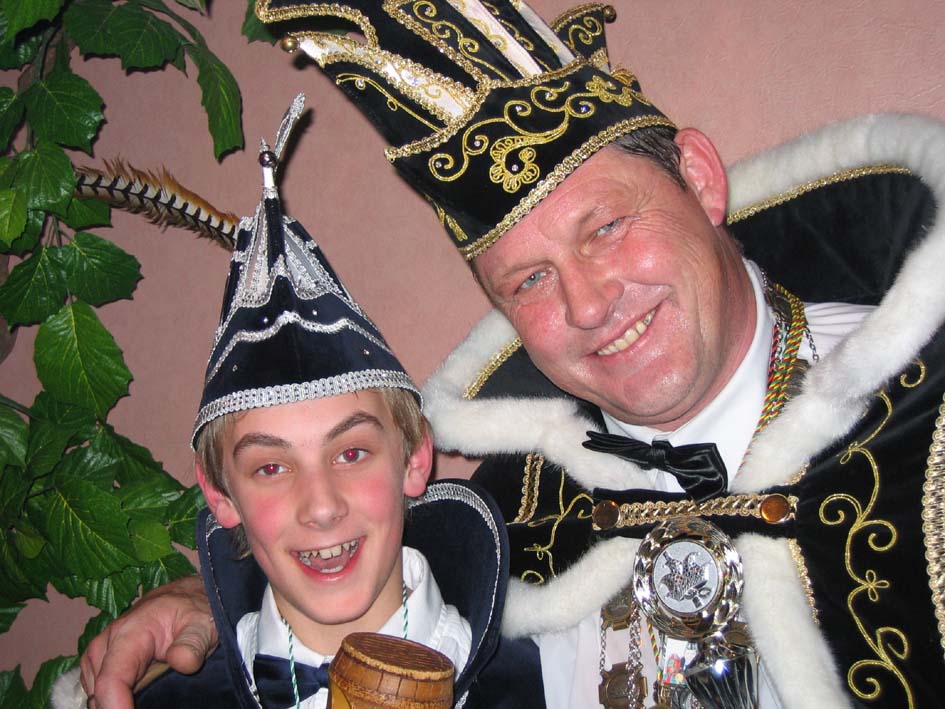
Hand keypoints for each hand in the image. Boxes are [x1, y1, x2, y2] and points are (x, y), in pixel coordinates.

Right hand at [79, 574, 217, 707]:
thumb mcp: (202, 623)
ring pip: (96, 696)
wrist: (183, 598)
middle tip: (153, 704)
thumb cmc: (192, 612)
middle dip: (117, 707)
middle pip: (98, 694)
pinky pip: (98, 693)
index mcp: (128, 633)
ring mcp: (99, 656)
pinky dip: (113, 700)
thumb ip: (193, 643)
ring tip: (146, 701)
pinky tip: (132, 701)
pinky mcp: (100, 666)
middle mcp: (105, 645)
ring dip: (115, 703)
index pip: (111, 681)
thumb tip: (181, 661)